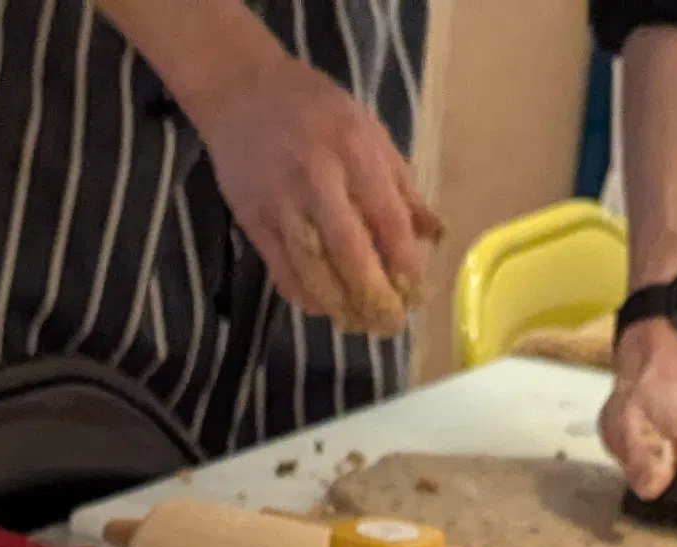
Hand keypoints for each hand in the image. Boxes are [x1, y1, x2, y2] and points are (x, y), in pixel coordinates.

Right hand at [176, 43, 440, 331]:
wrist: (242, 91)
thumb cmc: (315, 109)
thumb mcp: (369, 130)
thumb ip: (402, 184)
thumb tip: (435, 234)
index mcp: (355, 150)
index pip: (388, 221)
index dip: (406, 265)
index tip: (416, 294)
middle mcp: (317, 177)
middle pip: (351, 253)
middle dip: (375, 298)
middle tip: (391, 324)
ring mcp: (281, 201)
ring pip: (314, 270)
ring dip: (340, 307)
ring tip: (359, 325)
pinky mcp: (253, 219)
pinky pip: (282, 270)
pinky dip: (305, 297)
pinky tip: (323, 307)